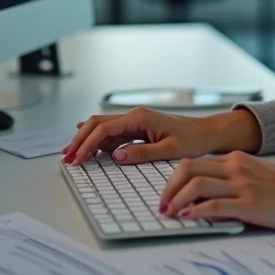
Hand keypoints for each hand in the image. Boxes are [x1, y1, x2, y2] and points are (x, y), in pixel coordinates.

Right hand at [61, 107, 260, 165]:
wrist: (206, 133)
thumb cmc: (192, 139)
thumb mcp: (169, 150)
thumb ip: (142, 153)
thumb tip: (116, 156)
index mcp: (140, 117)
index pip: (105, 129)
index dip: (88, 143)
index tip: (77, 158)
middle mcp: (134, 116)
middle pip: (98, 124)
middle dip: (80, 140)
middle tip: (67, 157)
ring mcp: (135, 122)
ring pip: (102, 128)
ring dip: (86, 140)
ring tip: (72, 154)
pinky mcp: (137, 129)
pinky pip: (112, 134)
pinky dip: (97, 142)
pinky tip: (88, 148)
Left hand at [158, 151, 274, 230]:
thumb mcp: (252, 174)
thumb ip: (228, 178)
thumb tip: (200, 193)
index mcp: (234, 159)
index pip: (192, 162)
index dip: (172, 179)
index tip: (166, 196)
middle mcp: (235, 167)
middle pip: (188, 168)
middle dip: (169, 188)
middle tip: (162, 206)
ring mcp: (242, 184)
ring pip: (198, 184)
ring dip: (177, 199)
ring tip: (170, 213)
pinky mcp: (250, 203)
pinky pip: (216, 205)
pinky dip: (197, 211)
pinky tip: (188, 217)